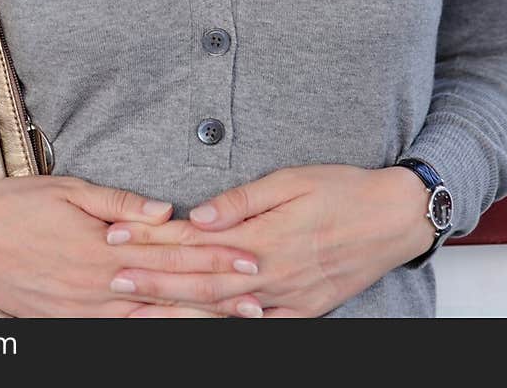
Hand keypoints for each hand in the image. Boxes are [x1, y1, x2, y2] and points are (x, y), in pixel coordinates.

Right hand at [0, 175, 259, 317]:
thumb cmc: (16, 205)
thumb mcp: (69, 190)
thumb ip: (121, 204)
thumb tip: (167, 210)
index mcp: (102, 249)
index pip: (170, 253)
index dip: (213, 256)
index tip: (250, 258)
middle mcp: (99, 286)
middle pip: (169, 292)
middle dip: (218, 295)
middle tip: (260, 297)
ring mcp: (84, 311)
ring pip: (152, 320)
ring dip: (196, 319)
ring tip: (236, 321)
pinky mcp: (70, 323)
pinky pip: (121, 331)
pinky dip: (155, 331)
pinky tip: (178, 330)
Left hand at [105, 165, 436, 317]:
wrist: (394, 218)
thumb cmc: (342, 189)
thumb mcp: (291, 180)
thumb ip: (242, 199)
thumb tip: (198, 213)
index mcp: (264, 237)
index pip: (195, 244)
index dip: (153, 243)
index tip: (118, 239)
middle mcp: (270, 273)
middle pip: (199, 282)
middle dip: (152, 282)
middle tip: (112, 280)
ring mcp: (286, 298)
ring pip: (221, 311)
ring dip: (176, 311)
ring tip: (137, 312)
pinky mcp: (302, 311)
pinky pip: (254, 324)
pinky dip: (222, 327)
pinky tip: (196, 327)